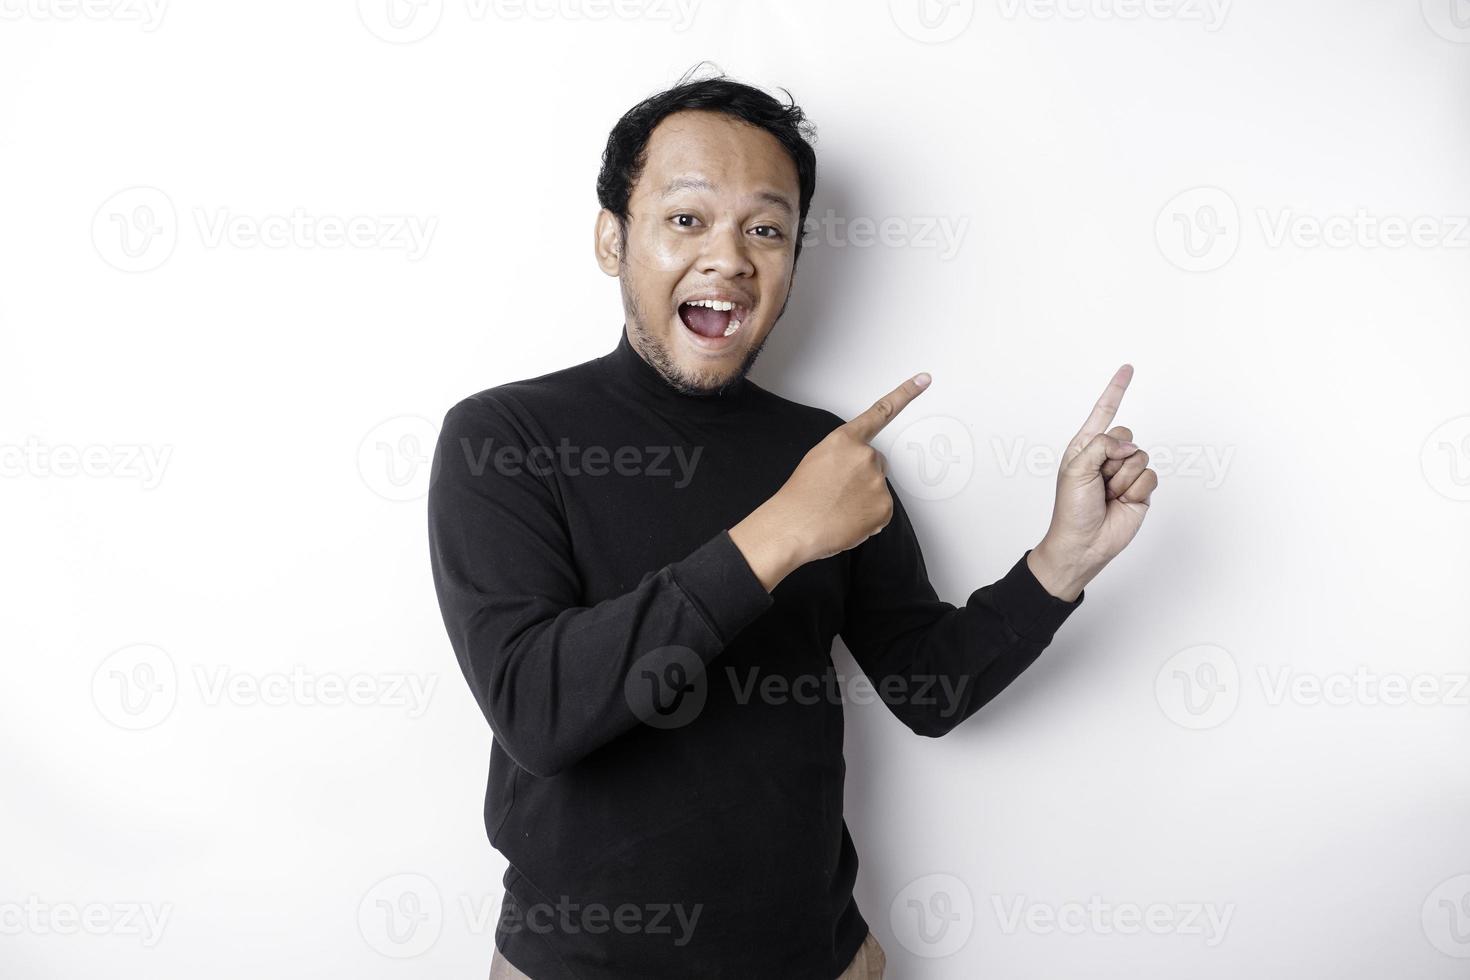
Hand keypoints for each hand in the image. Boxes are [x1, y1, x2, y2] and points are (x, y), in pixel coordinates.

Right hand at [729, 373, 930, 587]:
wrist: (793, 527)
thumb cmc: (799, 497)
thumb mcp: (817, 460)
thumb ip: (844, 456)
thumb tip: (858, 472)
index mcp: (845, 440)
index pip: (880, 412)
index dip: (905, 394)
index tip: (924, 380)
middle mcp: (866, 455)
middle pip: (878, 463)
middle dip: (864, 476)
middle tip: (838, 492)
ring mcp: (877, 481)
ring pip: (878, 488)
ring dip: (864, 498)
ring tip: (837, 508)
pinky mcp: (885, 507)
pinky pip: (881, 510)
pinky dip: (868, 517)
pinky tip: (847, 519)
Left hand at [1028, 364, 1157, 600]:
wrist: (1084, 542)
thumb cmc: (1071, 508)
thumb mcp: (1076, 469)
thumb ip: (1101, 445)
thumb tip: (1129, 444)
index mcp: (1086, 446)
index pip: (1104, 411)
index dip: (1117, 389)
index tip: (1128, 368)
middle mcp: (1107, 456)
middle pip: (1126, 434)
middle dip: (1113, 457)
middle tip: (1099, 481)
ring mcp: (1125, 472)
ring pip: (1140, 456)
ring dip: (1122, 478)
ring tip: (1108, 495)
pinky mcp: (1141, 489)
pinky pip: (1149, 476)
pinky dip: (1135, 490)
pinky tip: (1123, 502)